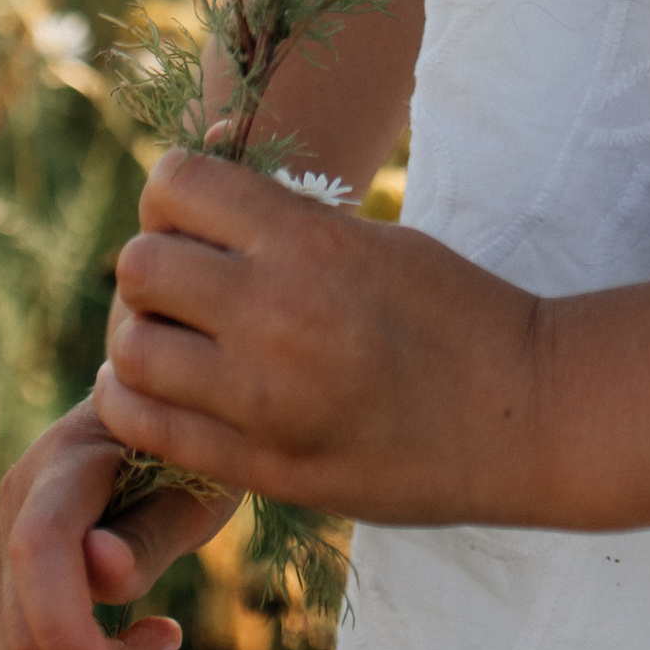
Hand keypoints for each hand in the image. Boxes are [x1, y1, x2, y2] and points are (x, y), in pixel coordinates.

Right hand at [0, 396, 235, 649]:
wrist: (159, 419)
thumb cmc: (193, 449)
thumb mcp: (200, 479)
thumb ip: (152, 528)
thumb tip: (100, 574)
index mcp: (62, 468)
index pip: (38, 554)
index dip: (63, 632)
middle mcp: (11, 514)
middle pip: (21, 638)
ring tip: (162, 647)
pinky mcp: (4, 595)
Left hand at [94, 153, 548, 527]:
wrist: (521, 414)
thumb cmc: (454, 310)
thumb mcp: (373, 238)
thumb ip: (284, 223)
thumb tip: (195, 195)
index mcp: (309, 242)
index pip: (176, 183)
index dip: (172, 192)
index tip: (195, 216)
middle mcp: (274, 314)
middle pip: (139, 264)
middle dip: (154, 265)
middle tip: (185, 285)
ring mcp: (261, 398)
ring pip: (129, 351)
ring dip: (141, 339)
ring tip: (175, 344)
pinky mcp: (260, 466)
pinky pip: (145, 428)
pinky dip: (135, 404)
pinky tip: (165, 395)